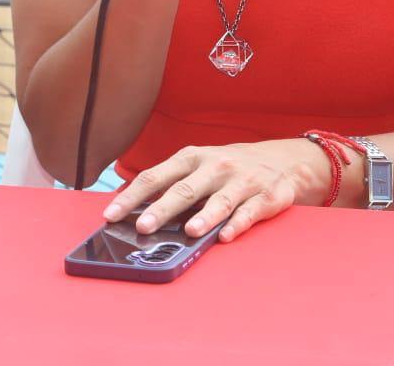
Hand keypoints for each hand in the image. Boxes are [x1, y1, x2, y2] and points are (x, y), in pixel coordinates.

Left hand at [102, 139, 326, 242]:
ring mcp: (241, 181)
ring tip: (188, 232)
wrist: (282, 160)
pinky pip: (249, 213)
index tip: (111, 214)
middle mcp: (214, 167)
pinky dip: (237, 225)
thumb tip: (135, 210)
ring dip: (203, 217)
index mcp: (191, 158)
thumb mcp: (199, 166)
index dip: (131, 196)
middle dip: (161, 209)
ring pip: (219, 201)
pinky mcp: (266, 197)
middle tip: (142, 227)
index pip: (155, 176)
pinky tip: (225, 236)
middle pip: (184, 190)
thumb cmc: (228, 167)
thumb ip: (171, 184)